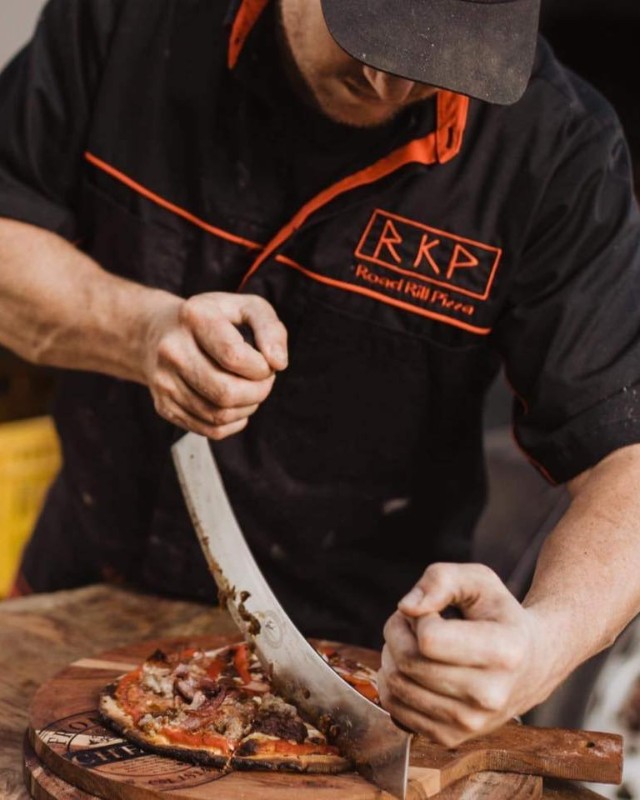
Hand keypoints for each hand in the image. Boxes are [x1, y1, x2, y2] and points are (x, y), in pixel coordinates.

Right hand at [143, 292, 287, 438]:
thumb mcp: (246, 308)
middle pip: (226, 392)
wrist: (159, 332)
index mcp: (195, 317)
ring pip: (219, 415)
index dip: (261, 367)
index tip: (266, 363)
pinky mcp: (164, 406)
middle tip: (264, 381)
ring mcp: (164, 381)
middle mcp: (172, 349)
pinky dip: (233, 423)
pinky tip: (236, 405)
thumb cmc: (214, 320)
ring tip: (250, 391)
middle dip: (258, 392)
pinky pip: (209, 430)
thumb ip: (270, 328)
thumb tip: (279, 363)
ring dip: (247, 408)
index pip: (234, 356)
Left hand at [378, 563, 552, 745]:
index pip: (429, 639)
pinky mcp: (451, 738)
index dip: (419, 617)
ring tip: (414, 643)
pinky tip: (414, 667)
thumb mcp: (478, 580)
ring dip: (392, 654)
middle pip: (408, 662)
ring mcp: (471, 723)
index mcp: (503, 652)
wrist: (532, 664)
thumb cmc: (498, 615)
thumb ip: (440, 580)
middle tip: (412, 622)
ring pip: (395, 686)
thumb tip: (407, 608)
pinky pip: (394, 708)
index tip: (433, 612)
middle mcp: (490, 696)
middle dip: (398, 631)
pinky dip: (392, 681)